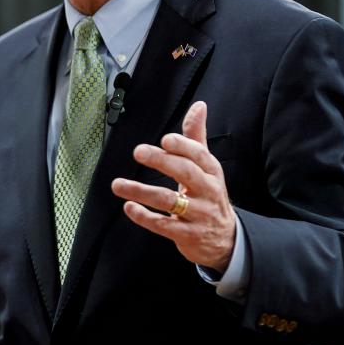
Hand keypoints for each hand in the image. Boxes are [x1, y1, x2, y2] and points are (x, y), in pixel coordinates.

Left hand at [111, 101, 235, 271]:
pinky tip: (129, 207)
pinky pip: (164, 226)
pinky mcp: (188, 235)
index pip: (199, 155)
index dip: (182, 146)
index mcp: (211, 171)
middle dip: (162, 161)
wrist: (225, 238)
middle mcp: (207, 191)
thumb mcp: (206, 166)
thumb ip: (197, 136)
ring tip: (118, 184)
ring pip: (169, 201)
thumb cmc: (209, 194)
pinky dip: (144, 217)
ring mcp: (199, 214)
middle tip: (138, 152)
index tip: (165, 139)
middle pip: (185, 173)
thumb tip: (199, 105)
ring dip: (141, 192)